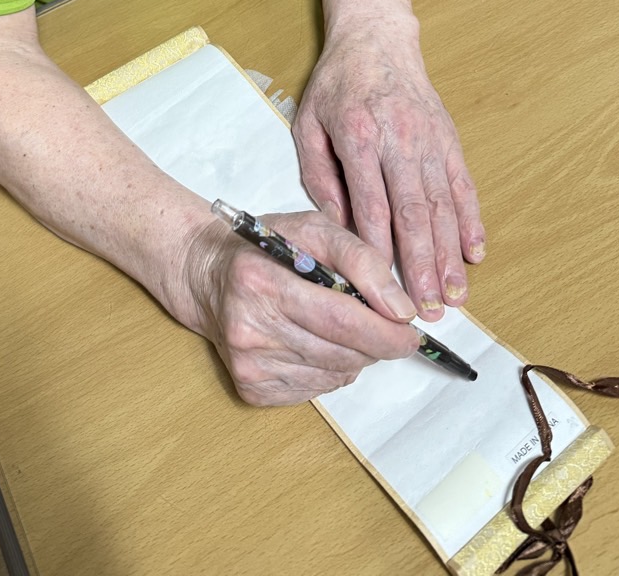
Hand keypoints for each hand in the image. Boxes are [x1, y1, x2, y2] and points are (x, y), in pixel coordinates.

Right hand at [181, 209, 418, 404]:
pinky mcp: (251, 389)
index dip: (385, 331)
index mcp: (261, 281)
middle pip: (341, 353)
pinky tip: (315, 343)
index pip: (340, 319)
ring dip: (353, 356)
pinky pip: (316, 391)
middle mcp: (249, 328)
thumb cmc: (267, 247)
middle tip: (383, 327)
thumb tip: (400, 309)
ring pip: (333, 375)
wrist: (208, 276)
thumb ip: (361, 260)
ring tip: (339, 327)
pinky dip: (330, 370)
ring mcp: (248, 364)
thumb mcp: (314, 229)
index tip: (410, 331)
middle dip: (376, 344)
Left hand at [291, 16, 484, 320]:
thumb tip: (337, 228)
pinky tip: (474, 253)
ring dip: (450, 255)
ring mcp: (430, 140)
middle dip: (422, 266)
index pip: (371, 205)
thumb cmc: (337, 84)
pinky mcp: (449, 139)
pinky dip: (471, 222)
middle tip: (428, 310)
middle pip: (413, 213)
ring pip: (443, 206)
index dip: (379, 251)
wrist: (376, 38)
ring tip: (455, 296)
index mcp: (358, 136)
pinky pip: (464, 186)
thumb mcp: (309, 123)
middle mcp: (399, 140)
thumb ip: (319, 175)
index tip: (383, 290)